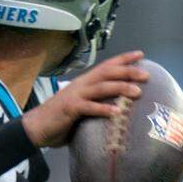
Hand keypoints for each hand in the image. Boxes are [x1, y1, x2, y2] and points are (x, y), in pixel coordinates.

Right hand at [20, 51, 147, 147]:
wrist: (36, 126)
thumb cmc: (61, 118)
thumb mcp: (81, 106)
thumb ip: (96, 102)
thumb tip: (118, 107)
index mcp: (85, 82)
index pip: (106, 66)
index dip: (123, 59)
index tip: (140, 55)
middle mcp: (81, 85)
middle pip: (107, 73)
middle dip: (127, 72)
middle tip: (146, 75)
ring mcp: (75, 96)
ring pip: (101, 87)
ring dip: (120, 88)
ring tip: (137, 91)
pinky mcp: (70, 109)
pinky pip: (89, 107)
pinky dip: (103, 108)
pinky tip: (115, 112)